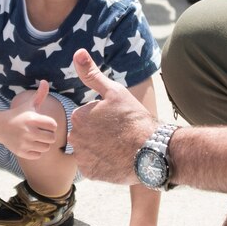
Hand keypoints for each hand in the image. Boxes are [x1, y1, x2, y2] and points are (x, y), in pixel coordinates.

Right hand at [0, 81, 58, 159]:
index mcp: (32, 119)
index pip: (53, 125)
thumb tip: (45, 81)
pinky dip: (36, 152)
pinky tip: (31, 145)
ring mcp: (24, 143)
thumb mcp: (29, 104)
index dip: (51, 125)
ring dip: (43, 144)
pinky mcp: (21, 152)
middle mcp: (28, 131)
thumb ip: (39, 94)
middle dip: (49, 135)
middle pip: (52, 138)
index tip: (45, 124)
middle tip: (42, 133)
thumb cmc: (18, 115)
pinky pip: (38, 155)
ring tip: (37, 139)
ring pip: (46, 148)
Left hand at [69, 48, 155, 183]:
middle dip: (98, 134)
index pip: (86, 116)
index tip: (117, 121)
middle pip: (85, 134)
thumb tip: (77, 52)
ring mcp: (82, 157)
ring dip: (99, 149)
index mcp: (78, 116)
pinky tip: (116, 159)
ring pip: (88, 150)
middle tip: (119, 135)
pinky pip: (93, 166)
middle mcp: (75, 137)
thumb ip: (91, 74)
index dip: (102, 118)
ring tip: (119, 147)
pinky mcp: (90, 173)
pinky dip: (102, 164)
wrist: (151, 151)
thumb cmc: (135, 119)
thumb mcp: (114, 91)